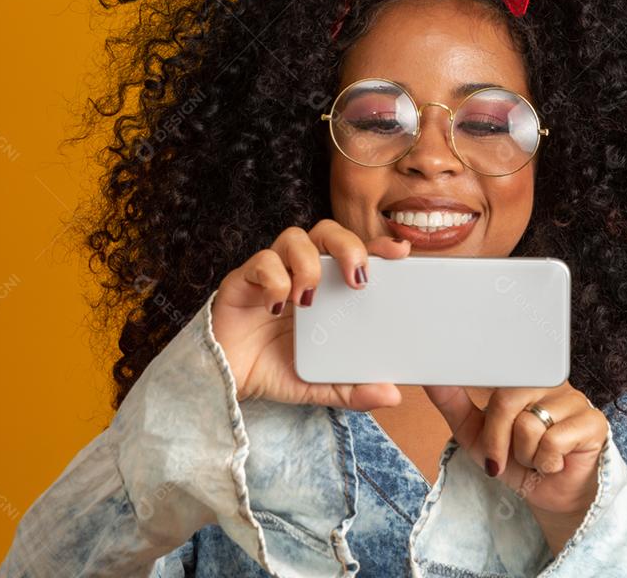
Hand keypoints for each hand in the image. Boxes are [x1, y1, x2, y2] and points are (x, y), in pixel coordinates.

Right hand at [210, 218, 410, 407]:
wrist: (226, 383)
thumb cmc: (274, 371)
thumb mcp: (320, 385)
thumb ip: (353, 389)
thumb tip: (392, 395)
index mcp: (326, 289)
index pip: (354, 253)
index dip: (377, 246)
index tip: (400, 253)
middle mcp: (299, 273)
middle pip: (327, 231)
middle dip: (347, 245)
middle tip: (357, 278)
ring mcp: (271, 273)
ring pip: (294, 237)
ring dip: (308, 263)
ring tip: (309, 299)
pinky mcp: (242, 280)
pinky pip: (260, 262)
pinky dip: (273, 280)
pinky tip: (277, 308)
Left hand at [423, 382, 608, 518]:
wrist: (549, 495)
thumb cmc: (515, 460)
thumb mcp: (475, 434)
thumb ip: (453, 403)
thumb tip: (430, 379)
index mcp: (522, 377)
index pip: (494, 374)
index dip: (482, 406)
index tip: (481, 427)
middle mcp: (549, 381)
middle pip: (506, 399)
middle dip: (497, 440)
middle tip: (504, 458)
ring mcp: (574, 399)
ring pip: (530, 424)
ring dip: (525, 455)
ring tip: (535, 458)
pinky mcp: (593, 422)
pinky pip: (554, 441)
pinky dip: (547, 462)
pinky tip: (555, 463)